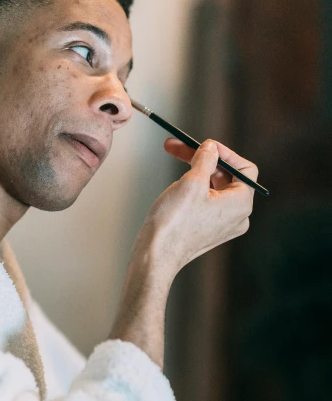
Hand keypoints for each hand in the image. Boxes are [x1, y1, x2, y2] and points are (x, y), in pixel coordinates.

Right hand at [143, 137, 257, 274]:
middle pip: (226, 177)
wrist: (156, 256)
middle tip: (177, 147)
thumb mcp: (192, 181)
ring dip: (196, 171)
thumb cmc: (174, 222)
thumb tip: (211, 148)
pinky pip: (207, 202)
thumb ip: (206, 158)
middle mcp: (238, 216)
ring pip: (214, 188)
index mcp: (242, 204)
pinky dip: (194, 188)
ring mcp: (223, 226)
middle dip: (203, 159)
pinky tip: (177, 183)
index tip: (203, 144)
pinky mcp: (208, 231)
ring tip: (173, 157)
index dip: (224, 152)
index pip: (244, 168)